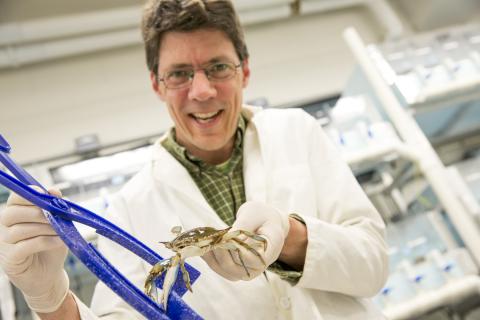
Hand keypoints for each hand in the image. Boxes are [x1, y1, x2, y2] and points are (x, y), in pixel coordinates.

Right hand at [0, 188, 68, 312]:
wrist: (50, 275)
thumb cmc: (51, 246)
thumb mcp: (57, 224)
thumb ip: (54, 207)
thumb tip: (54, 190)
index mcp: (16, 214)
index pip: (15, 199)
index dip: (28, 194)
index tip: (43, 193)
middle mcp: (5, 228)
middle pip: (12, 213)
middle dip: (36, 212)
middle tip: (54, 215)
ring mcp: (5, 244)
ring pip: (20, 230)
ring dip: (44, 228)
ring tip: (60, 231)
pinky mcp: (10, 260)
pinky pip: (24, 247)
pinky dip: (45, 242)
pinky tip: (58, 241)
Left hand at [202, 201, 289, 280]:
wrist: (266, 222)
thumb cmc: (261, 215)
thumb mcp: (253, 213)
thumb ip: (242, 226)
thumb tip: (227, 239)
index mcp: (272, 247)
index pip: (256, 259)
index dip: (239, 251)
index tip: (226, 236)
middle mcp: (262, 263)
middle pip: (240, 270)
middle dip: (222, 253)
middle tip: (212, 237)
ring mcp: (250, 269)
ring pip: (229, 272)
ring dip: (214, 258)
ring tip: (203, 242)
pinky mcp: (238, 269)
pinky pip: (223, 270)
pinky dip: (210, 260)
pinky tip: (202, 248)